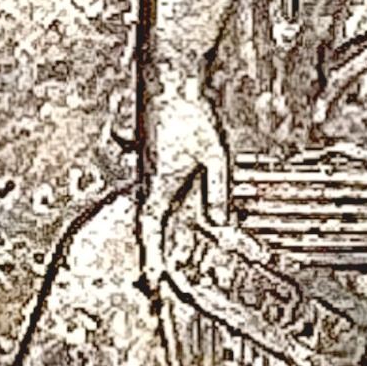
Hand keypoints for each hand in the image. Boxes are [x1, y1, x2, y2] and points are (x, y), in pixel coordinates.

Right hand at [137, 84, 229, 293]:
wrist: (167, 80)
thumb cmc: (184, 112)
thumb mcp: (213, 156)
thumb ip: (217, 192)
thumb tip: (219, 222)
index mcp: (155, 186)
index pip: (150, 234)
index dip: (151, 261)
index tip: (151, 285)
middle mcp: (147, 184)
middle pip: (150, 231)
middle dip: (154, 258)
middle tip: (155, 286)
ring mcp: (148, 174)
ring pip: (154, 215)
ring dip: (160, 238)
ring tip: (164, 261)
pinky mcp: (155, 163)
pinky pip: (159, 196)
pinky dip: (167, 215)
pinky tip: (180, 219)